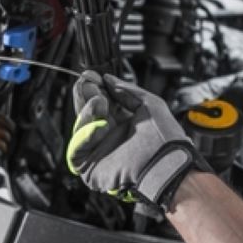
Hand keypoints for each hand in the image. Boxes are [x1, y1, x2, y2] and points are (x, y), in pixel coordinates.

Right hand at [66, 72, 202, 211]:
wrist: (166, 163)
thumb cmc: (165, 138)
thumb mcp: (149, 103)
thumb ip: (126, 90)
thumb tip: (107, 79)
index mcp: (122, 123)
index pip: (101, 103)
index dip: (94, 88)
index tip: (91, 75)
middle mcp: (109, 136)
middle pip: (87, 113)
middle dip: (85, 95)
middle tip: (86, 82)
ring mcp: (99, 151)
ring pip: (80, 128)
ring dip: (87, 111)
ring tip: (100, 102)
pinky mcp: (90, 167)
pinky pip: (76, 149)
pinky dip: (84, 135)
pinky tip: (99, 125)